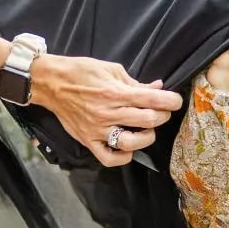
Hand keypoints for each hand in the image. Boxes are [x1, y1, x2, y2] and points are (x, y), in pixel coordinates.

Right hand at [29, 54, 182, 167]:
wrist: (51, 83)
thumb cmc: (81, 72)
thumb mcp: (111, 69)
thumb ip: (135, 82)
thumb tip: (157, 88)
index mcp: (115, 92)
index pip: (151, 100)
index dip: (170, 101)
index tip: (176, 102)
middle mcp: (108, 113)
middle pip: (147, 120)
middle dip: (161, 116)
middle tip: (160, 112)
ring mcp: (97, 130)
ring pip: (131, 142)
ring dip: (146, 138)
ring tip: (146, 131)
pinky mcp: (88, 141)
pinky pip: (108, 158)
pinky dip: (123, 158)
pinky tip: (128, 149)